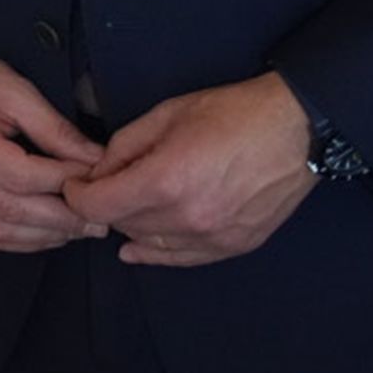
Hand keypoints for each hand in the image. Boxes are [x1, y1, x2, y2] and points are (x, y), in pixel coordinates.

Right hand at [0, 46, 108, 254]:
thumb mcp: (16, 90)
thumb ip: (55, 129)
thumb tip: (94, 161)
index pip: (22, 177)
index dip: (64, 182)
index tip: (95, 179)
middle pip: (13, 212)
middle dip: (62, 219)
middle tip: (99, 219)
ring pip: (0, 233)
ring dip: (45, 236)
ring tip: (79, 228)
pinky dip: (21, 239)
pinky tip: (47, 231)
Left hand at [62, 71, 315, 266]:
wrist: (295, 132)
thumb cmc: (232, 114)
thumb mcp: (166, 114)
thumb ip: (124, 146)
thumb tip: (100, 172)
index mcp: (165, 181)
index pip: (98, 206)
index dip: (78, 194)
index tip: (76, 183)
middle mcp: (186, 218)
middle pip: (121, 225)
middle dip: (106, 204)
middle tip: (106, 184)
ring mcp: (211, 238)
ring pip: (148, 243)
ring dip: (131, 224)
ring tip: (130, 202)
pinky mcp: (232, 247)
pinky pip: (181, 258)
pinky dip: (156, 252)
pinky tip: (138, 248)